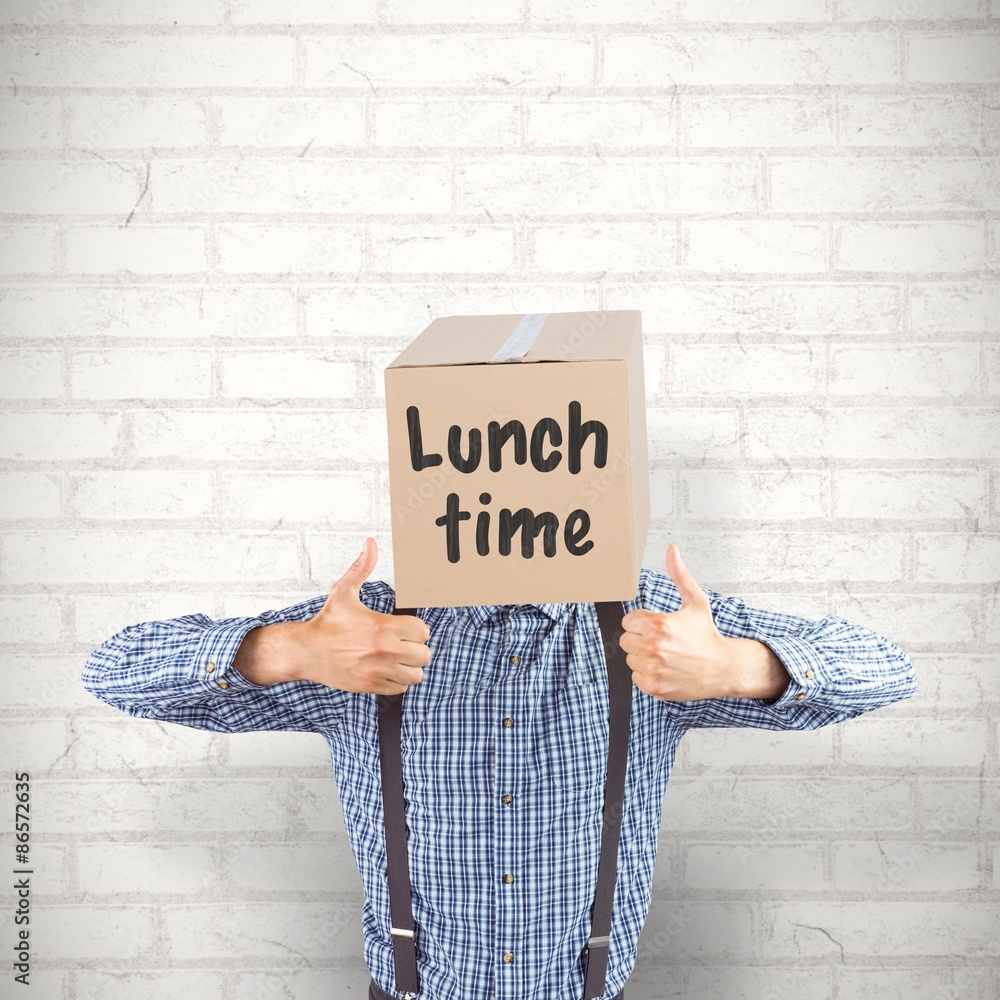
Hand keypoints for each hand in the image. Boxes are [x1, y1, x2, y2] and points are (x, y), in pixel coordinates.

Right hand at [298, 537, 431, 694]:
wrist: (305, 652)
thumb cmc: (326, 623)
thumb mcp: (343, 592)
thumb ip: (362, 568)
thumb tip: (370, 544)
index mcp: (381, 627)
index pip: (422, 631)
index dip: (416, 629)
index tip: (405, 628)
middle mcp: (383, 650)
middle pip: (424, 654)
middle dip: (416, 648)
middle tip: (404, 643)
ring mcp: (378, 671)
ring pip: (416, 674)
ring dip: (410, 666)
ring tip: (399, 658)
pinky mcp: (371, 686)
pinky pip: (401, 688)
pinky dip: (398, 680)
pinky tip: (388, 669)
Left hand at [619, 543, 737, 701]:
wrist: (723, 668)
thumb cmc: (706, 634)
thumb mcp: (695, 601)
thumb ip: (679, 574)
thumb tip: (672, 549)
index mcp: (658, 624)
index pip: (628, 622)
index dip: (641, 623)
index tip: (658, 627)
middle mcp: (653, 648)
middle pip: (626, 640)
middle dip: (641, 639)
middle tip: (664, 642)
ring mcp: (652, 669)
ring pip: (631, 659)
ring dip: (644, 657)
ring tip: (666, 656)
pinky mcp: (653, 686)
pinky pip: (636, 677)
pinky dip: (648, 674)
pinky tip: (666, 669)